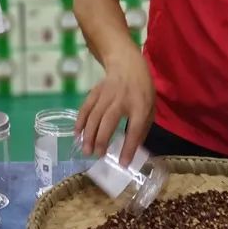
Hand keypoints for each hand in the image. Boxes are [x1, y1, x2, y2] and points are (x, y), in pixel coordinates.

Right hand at [75, 46, 154, 166]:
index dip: (128, 147)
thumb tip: (130, 151)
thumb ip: (142, 129)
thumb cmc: (141, 91)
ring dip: (89, 134)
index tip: (122, 163)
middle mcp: (122, 100)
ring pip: (94, 116)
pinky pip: (85, 108)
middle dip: (101, 139)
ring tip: (86, 150)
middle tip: (98, 155)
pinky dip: (80, 121)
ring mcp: (106, 94)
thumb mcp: (150, 109)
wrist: (128, 65)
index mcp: (140, 106)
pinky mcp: (95, 92)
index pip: (135, 128)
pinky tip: (77, 134)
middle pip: (109, 121)